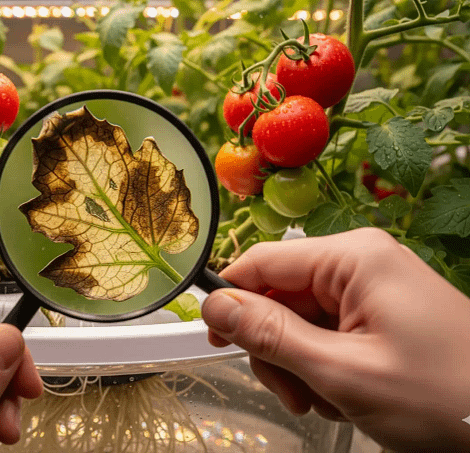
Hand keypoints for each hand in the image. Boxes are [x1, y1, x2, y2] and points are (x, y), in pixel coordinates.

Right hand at [202, 228, 469, 450]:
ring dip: (297, 365)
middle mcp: (361, 265)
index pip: (262, 261)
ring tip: (324, 400)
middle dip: (275, 348)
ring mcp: (372, 290)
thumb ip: (270, 335)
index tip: (212, 338)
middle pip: (278, 295)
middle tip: (293, 392)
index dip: (230, 299)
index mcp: (355, 259)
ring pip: (297, 320)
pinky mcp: (379, 314)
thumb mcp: (342, 372)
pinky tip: (340, 394)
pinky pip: (325, 332)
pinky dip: (321, 367)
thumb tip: (216, 306)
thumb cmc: (447, 398)